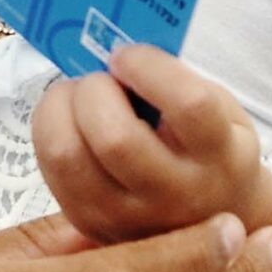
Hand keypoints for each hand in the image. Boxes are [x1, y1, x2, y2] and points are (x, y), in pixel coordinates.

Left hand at [33, 46, 262, 244]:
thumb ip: (178, 82)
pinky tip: (69, 122)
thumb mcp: (221, 112)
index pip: (188, 106)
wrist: (212, 219)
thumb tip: (112, 49)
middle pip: (114, 138)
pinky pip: (51, 169)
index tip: (126, 55)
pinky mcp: (91, 223)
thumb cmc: (210, 149)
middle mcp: (177, 195)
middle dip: (94, 90)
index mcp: (221, 157)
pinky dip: (49, 130)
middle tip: (101, 78)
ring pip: (68, 155)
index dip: (148, 68)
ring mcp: (129, 217)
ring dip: (60, 108)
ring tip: (78, 96)